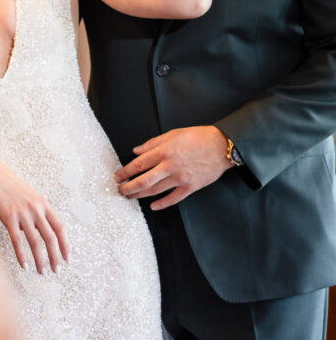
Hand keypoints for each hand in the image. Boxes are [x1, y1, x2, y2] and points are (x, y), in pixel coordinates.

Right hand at [0, 156, 69, 274]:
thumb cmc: (9, 187)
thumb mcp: (30, 197)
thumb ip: (38, 212)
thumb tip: (42, 230)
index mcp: (44, 204)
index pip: (60, 228)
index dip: (66, 245)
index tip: (67, 258)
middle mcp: (36, 209)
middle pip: (51, 237)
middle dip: (56, 257)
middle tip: (56, 270)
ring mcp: (23, 213)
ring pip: (36, 242)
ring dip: (41, 260)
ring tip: (42, 272)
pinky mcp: (9, 217)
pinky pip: (17, 240)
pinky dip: (22, 255)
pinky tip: (25, 265)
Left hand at [114, 126, 231, 208]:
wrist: (222, 146)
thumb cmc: (199, 137)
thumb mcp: (174, 133)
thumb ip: (153, 143)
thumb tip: (136, 151)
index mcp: (165, 151)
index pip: (139, 164)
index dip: (125, 171)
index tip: (118, 176)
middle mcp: (170, 166)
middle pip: (143, 180)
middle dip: (129, 187)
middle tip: (120, 190)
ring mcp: (181, 178)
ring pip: (155, 190)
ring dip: (140, 195)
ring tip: (130, 196)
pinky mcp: (191, 187)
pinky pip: (174, 198)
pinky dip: (162, 204)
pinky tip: (153, 206)